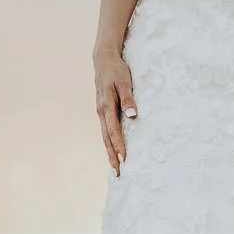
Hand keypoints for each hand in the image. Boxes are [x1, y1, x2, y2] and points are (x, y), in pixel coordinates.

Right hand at [94, 47, 136, 173]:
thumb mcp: (124, 81)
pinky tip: (113, 150)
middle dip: (112, 157)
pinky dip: (109, 143)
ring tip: (116, 168)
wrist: (103, 59)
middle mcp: (101, 112)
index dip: (119, 147)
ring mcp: (101, 112)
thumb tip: (132, 116)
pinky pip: (106, 131)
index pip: (114, 131)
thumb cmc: (116, 69)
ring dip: (110, 152)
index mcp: (106, 106)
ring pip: (105, 137)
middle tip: (118, 174)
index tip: (125, 160)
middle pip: (107, 139)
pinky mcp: (103, 111)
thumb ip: (128, 98)